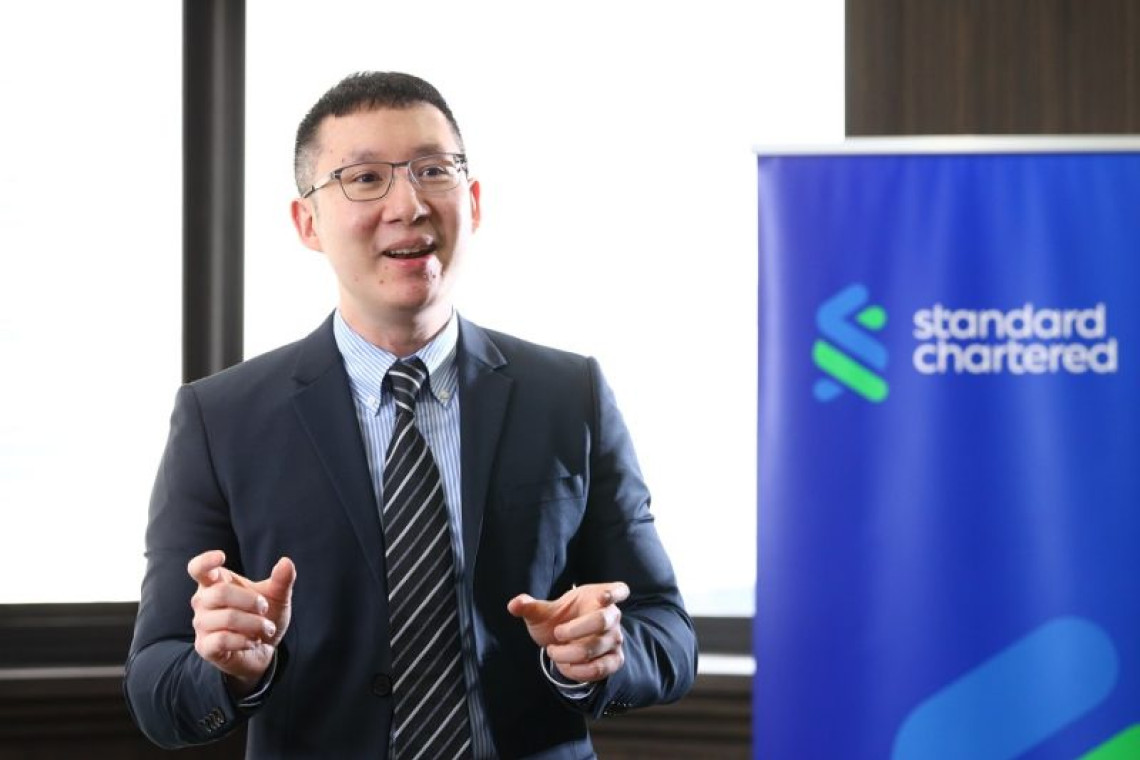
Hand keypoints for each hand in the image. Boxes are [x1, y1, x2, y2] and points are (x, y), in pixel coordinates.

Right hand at [187, 550, 295, 695]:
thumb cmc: (264, 616)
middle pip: (220, 593)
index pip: (198, 568)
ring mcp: (201, 624)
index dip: (205, 561)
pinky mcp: (204, 646)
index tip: (222, 556)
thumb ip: (282, 580)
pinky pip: (222, 640)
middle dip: (251, 601)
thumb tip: (286, 562)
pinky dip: (245, 640)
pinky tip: (253, 641)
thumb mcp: (278, 597)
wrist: (262, 650)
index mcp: (216, 582)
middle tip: (265, 609)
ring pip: (227, 618)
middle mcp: (203, 601)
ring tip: (266, 628)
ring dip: (255, 624)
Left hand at [507, 582, 629, 682]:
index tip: (604, 596)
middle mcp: (612, 616)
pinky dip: (579, 671)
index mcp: (598, 596)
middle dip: (574, 630)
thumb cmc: (558, 620)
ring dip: (569, 654)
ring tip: (553, 652)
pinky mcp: (614, 659)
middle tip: (556, 634)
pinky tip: (564, 667)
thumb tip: (513, 604)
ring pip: (596, 647)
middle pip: (602, 621)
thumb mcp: (543, 612)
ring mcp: (615, 639)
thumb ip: (529, 607)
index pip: (618, 590)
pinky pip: (600, 668)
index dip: (614, 593)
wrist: (563, 643)